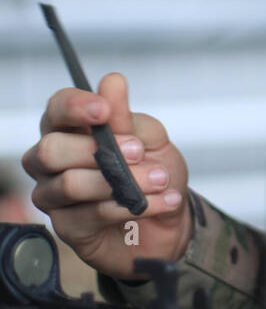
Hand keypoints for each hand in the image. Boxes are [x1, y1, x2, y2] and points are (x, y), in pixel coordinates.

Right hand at [21, 72, 191, 279]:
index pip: (56, 110)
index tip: (104, 110)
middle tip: (139, 152)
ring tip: (159, 180)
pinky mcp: (67, 227)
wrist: (172, 220)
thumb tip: (111, 81)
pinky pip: (90, 215)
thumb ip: (127, 116)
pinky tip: (159, 202)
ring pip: (70, 184)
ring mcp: (55, 196)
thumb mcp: (151, 139)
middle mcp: (52, 162)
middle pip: (50, 150)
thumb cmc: (154, 172)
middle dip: (97, 150)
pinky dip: (129, 207)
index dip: (75, 107)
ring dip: (122, 181)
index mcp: (70, 130)